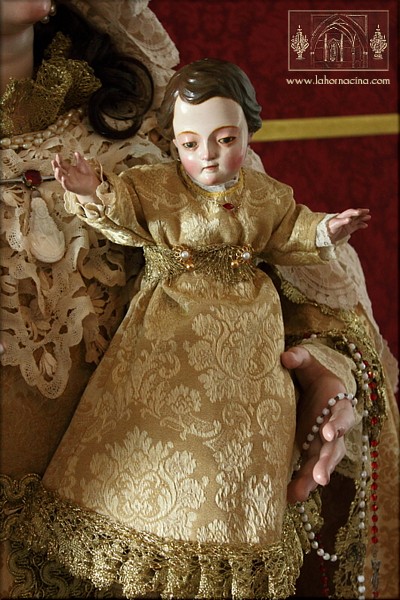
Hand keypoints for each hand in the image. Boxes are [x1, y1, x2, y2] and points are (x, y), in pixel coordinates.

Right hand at [52, 152, 100, 198]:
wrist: (94, 186)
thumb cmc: (88, 176)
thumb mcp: (85, 166)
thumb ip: (80, 160)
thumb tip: (76, 152)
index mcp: (70, 169)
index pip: (62, 164)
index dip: (59, 159)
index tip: (57, 155)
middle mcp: (67, 175)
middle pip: (58, 170)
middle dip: (55, 166)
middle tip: (53, 161)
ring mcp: (68, 182)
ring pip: (59, 178)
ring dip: (57, 173)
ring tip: (57, 169)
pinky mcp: (71, 188)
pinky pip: (65, 185)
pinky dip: (64, 182)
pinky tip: (64, 178)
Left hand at [282, 346, 355, 503]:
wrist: (312, 391)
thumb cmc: (312, 377)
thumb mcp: (308, 364)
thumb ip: (299, 358)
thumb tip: (284, 357)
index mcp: (338, 408)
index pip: (342, 417)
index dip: (338, 425)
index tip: (331, 431)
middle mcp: (333, 431)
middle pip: (334, 450)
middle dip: (326, 463)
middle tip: (320, 476)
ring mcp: (321, 446)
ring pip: (321, 466)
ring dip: (312, 480)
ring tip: (300, 493)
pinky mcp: (308, 454)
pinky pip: (306, 472)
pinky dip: (298, 484)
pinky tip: (287, 496)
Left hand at [327, 208, 369, 242]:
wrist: (326, 236)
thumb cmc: (329, 229)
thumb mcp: (335, 225)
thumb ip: (342, 222)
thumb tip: (349, 220)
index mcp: (341, 216)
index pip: (349, 212)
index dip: (354, 212)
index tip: (359, 212)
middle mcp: (345, 219)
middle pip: (354, 214)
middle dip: (361, 212)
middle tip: (367, 211)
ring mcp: (348, 224)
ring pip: (357, 219)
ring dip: (362, 218)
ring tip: (369, 217)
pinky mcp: (349, 229)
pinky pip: (357, 226)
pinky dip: (361, 225)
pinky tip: (365, 225)